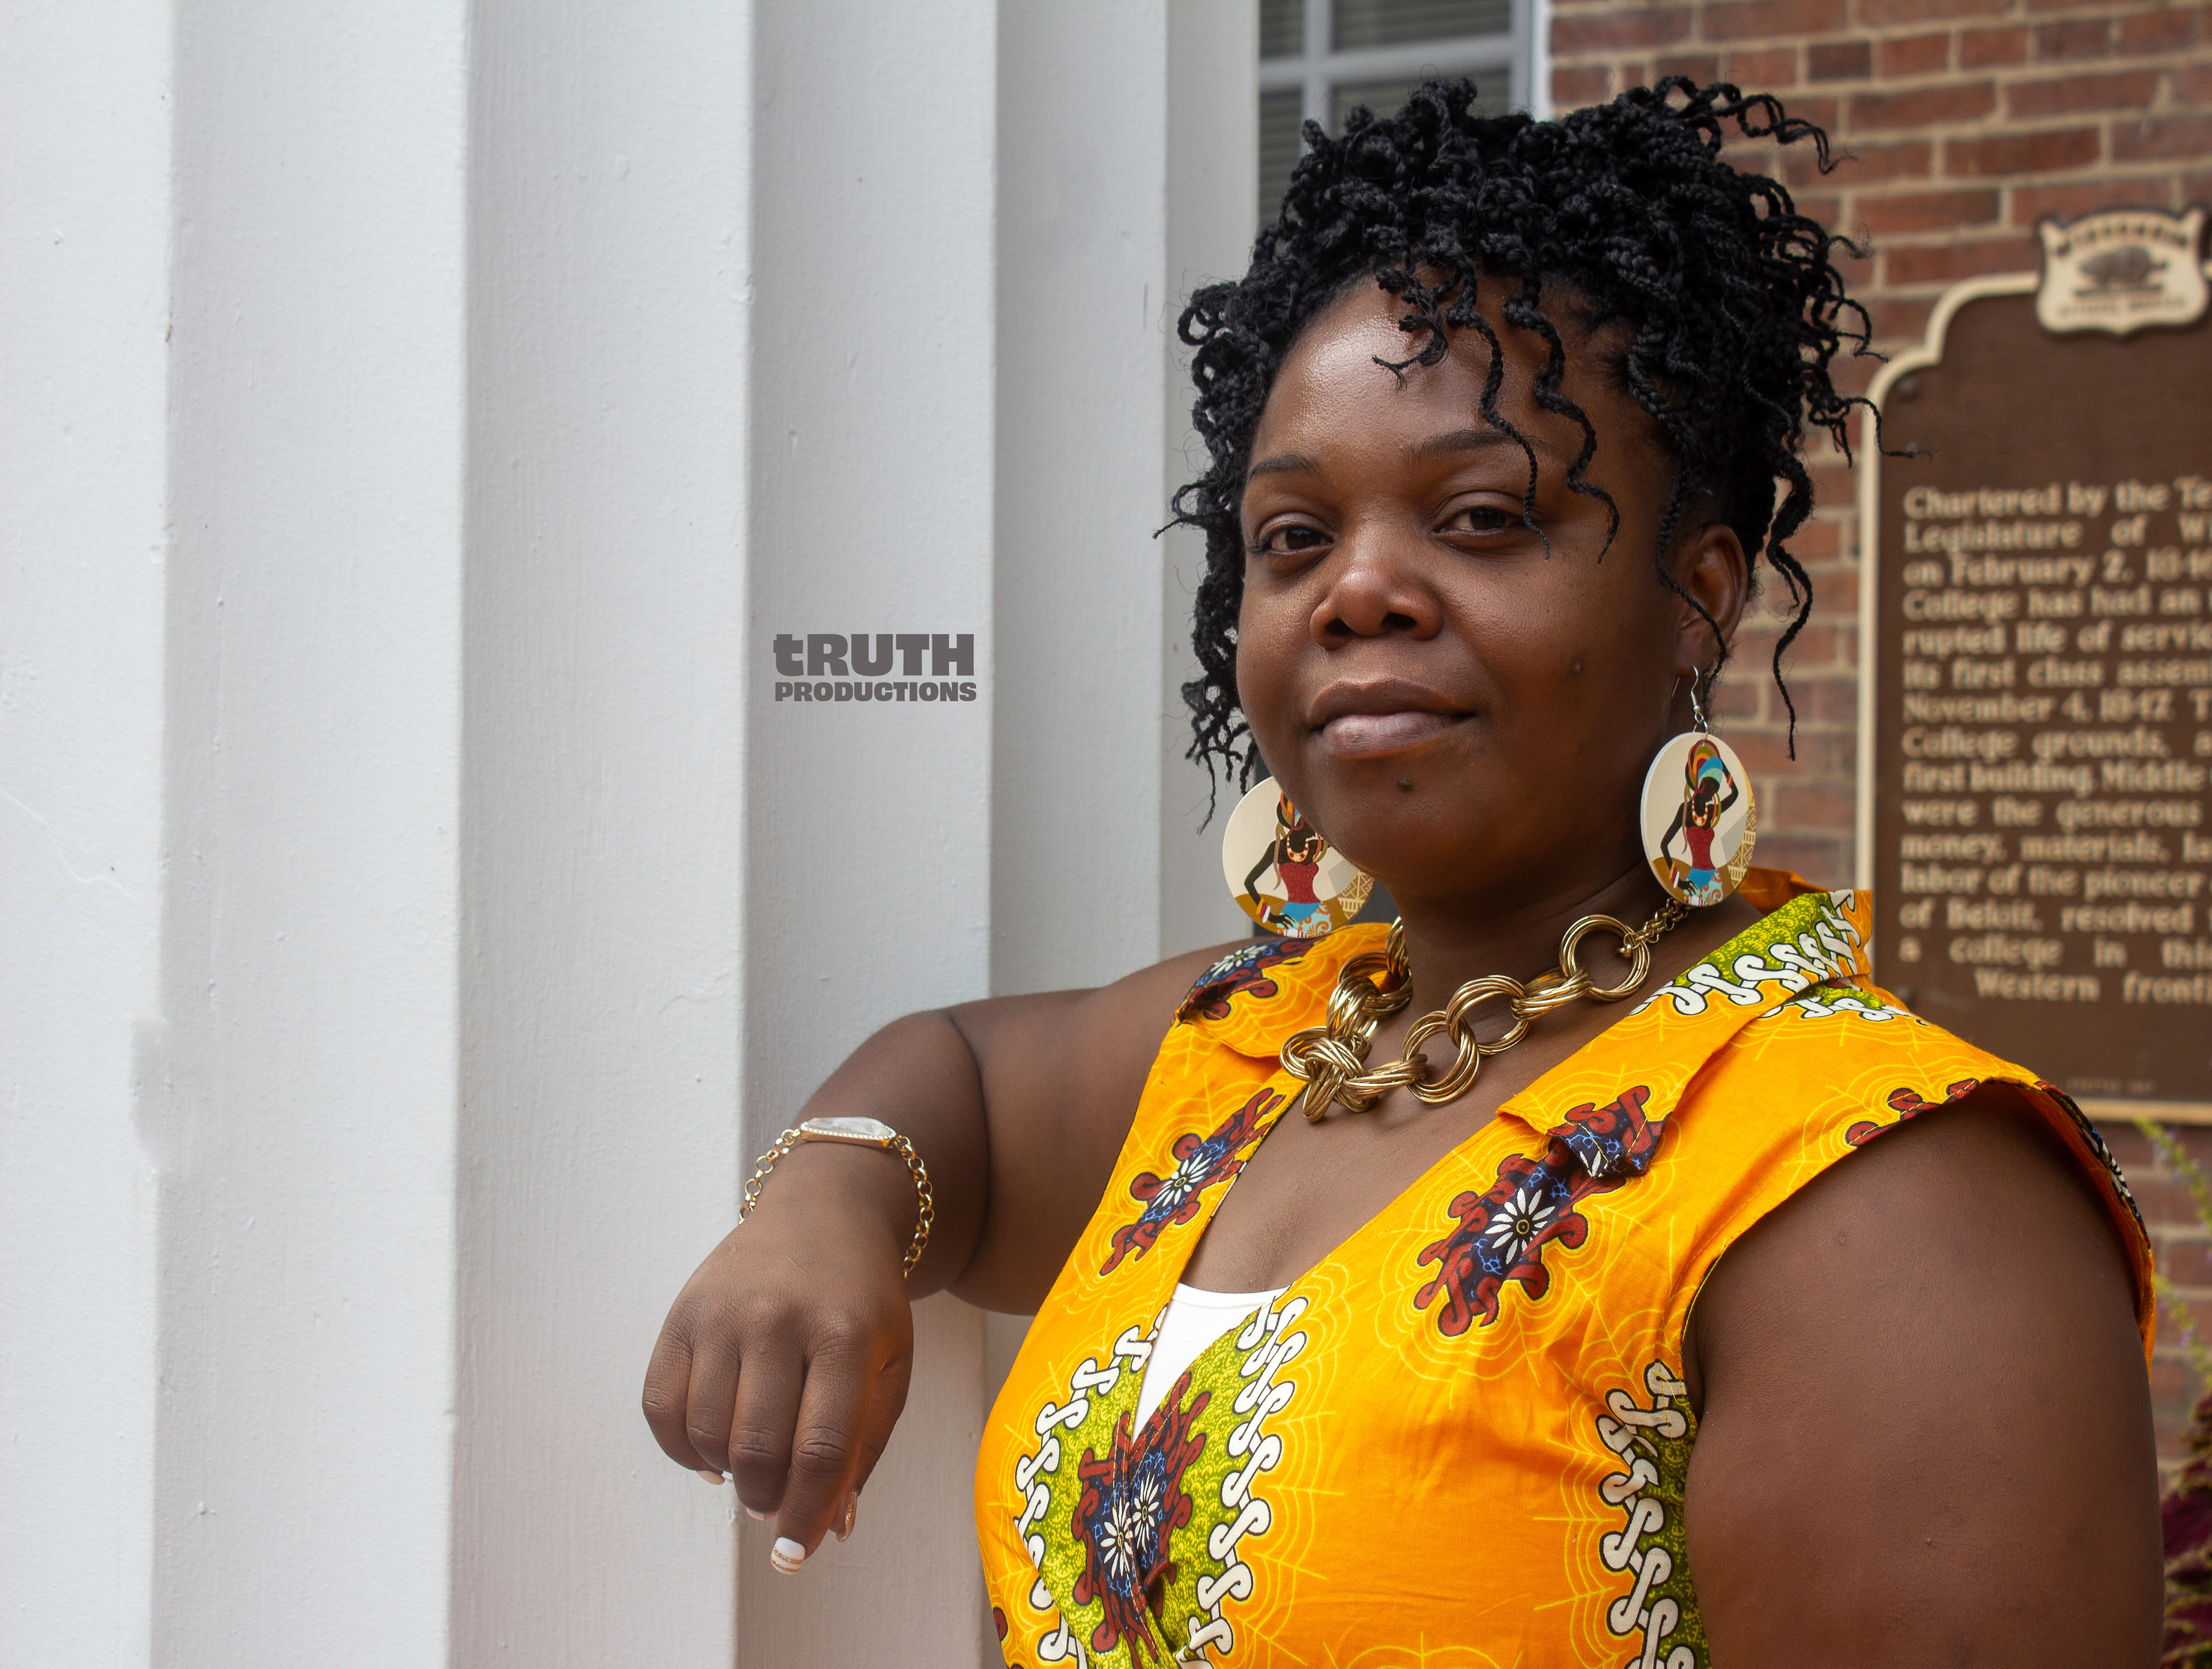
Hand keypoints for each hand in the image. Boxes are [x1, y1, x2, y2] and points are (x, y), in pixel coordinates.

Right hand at [641, 1153, 914, 1571]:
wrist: (823, 1214)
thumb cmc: (862, 1301)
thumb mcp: (888, 1364)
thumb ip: (863, 1446)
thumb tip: (831, 1529)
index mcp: (845, 1334)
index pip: (821, 1449)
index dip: (806, 1515)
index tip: (794, 1555)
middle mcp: (779, 1319)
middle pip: (758, 1447)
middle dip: (764, 1499)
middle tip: (772, 1506)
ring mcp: (724, 1312)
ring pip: (706, 1432)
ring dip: (726, 1474)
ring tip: (750, 1468)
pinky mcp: (683, 1312)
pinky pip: (661, 1405)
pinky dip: (681, 1448)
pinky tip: (711, 1451)